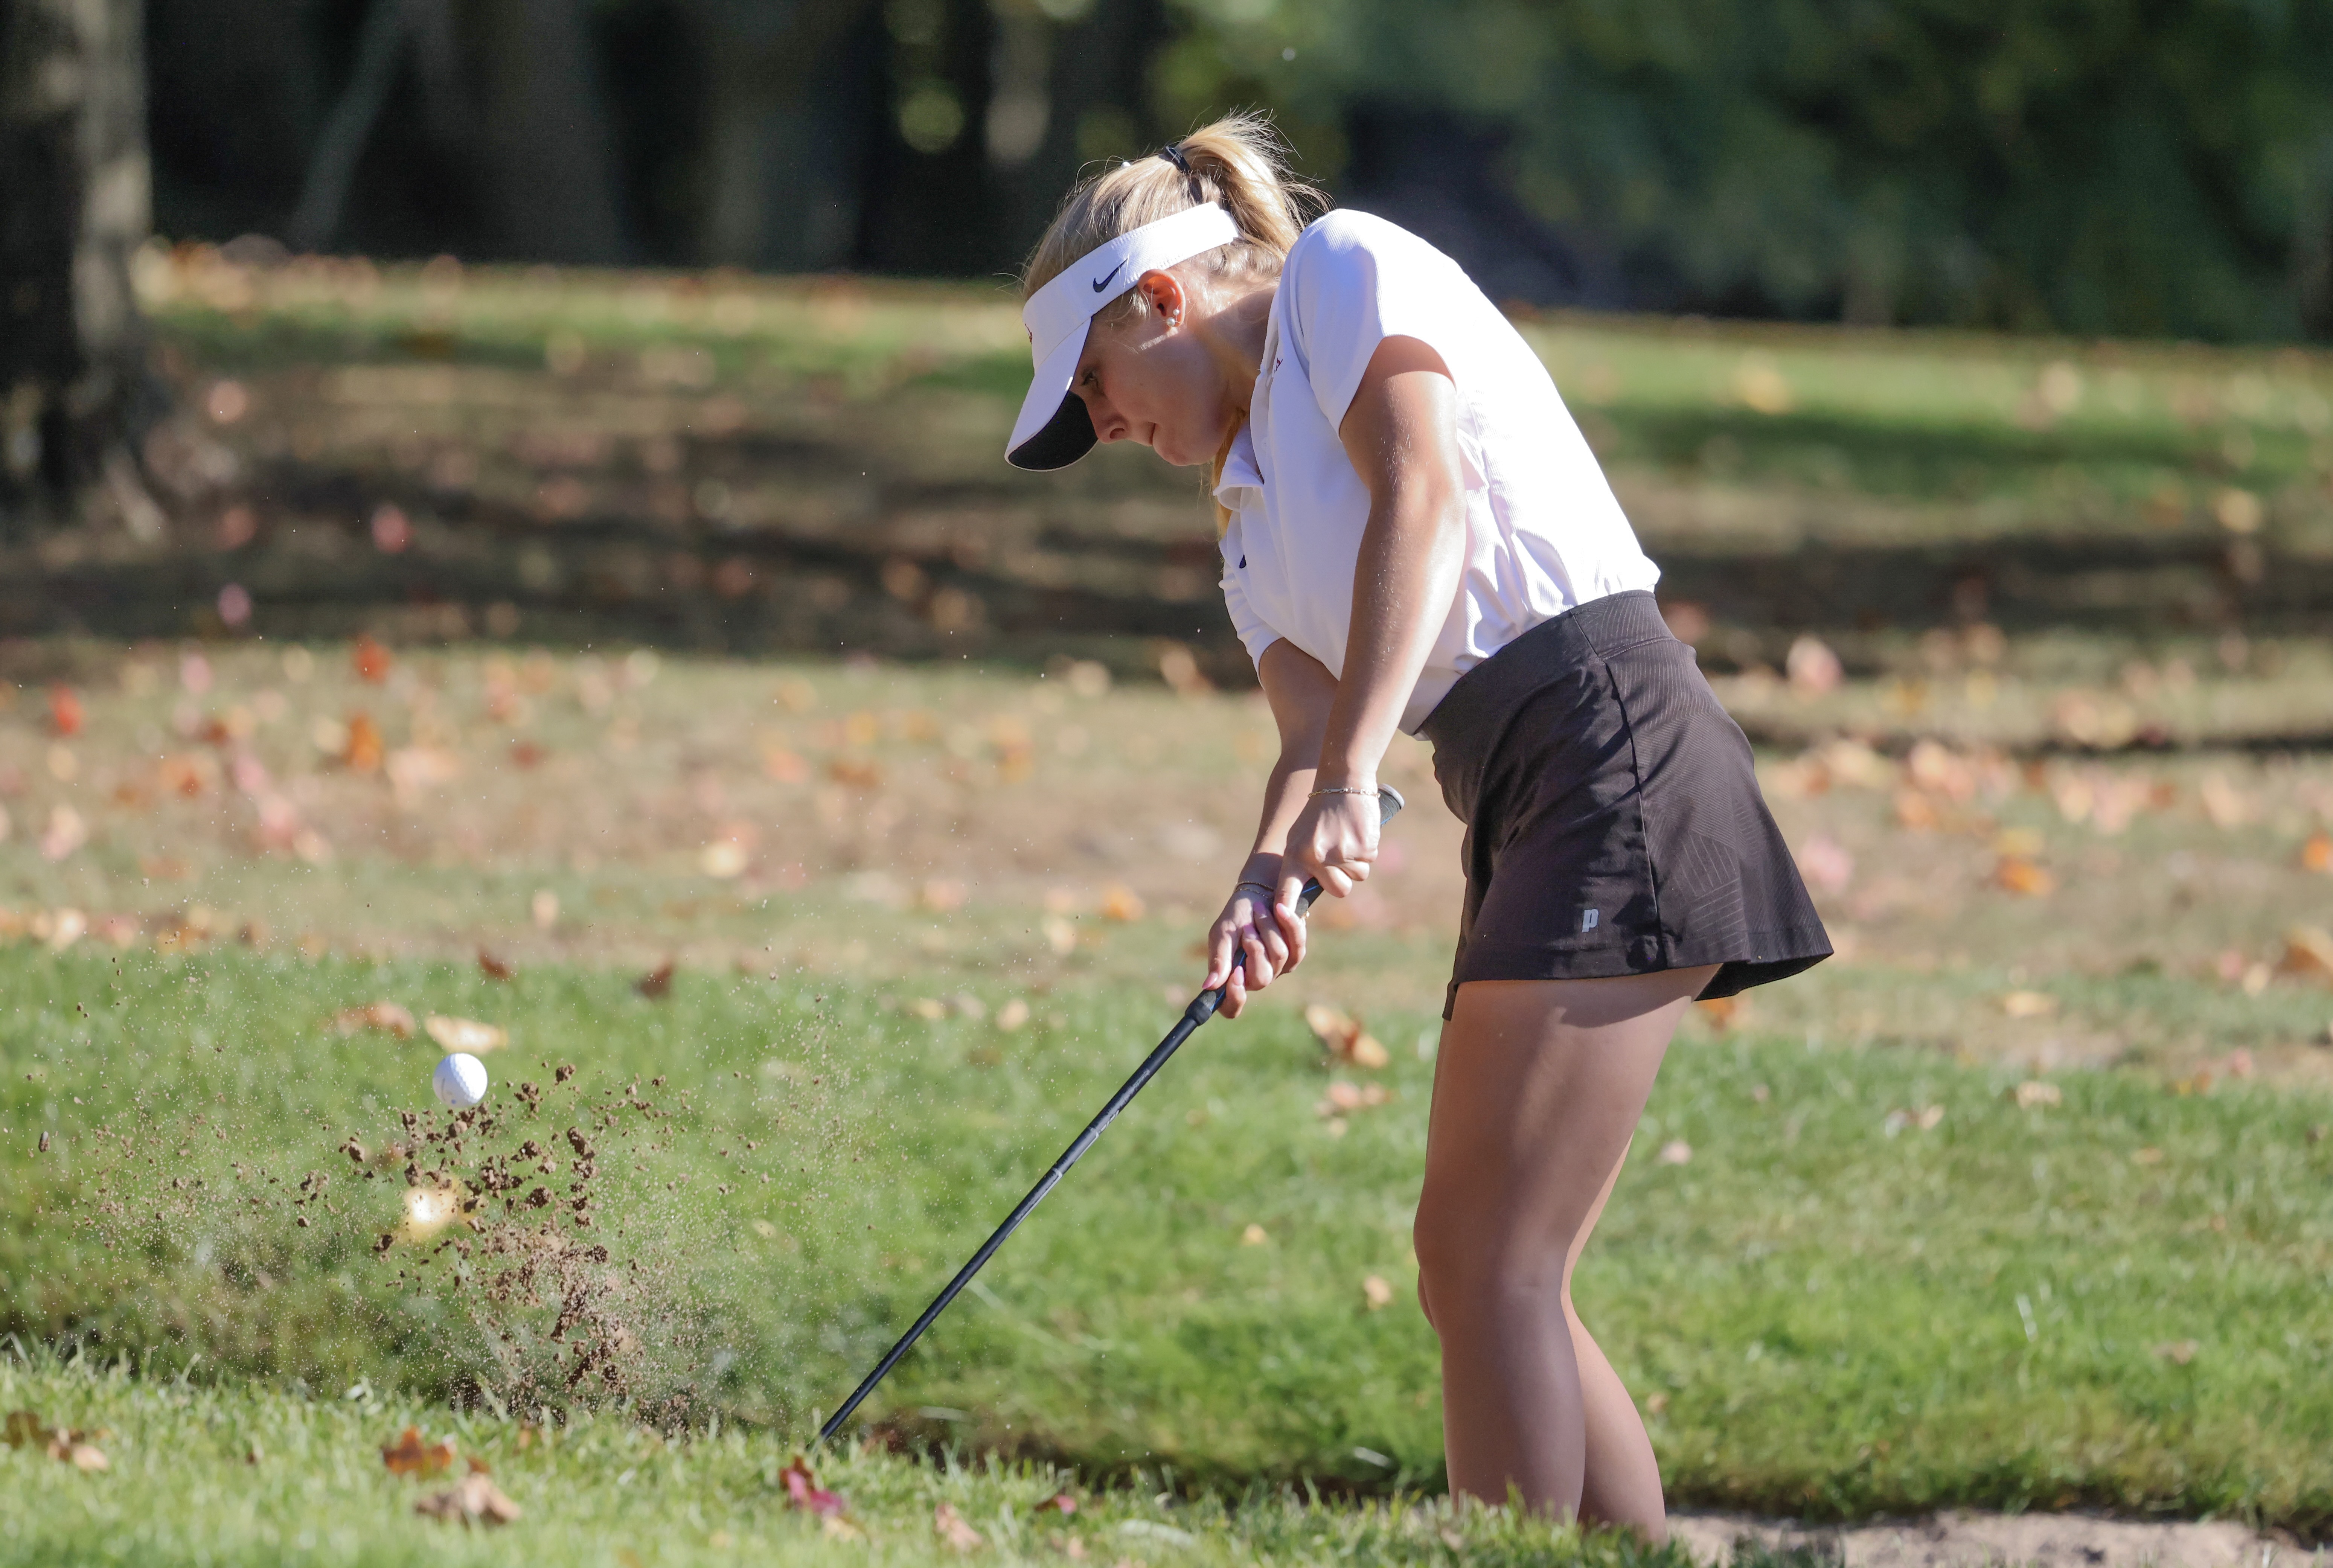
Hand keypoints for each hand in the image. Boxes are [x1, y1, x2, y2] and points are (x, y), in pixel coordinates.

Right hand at [1202, 879, 1306, 1018]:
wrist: (1258, 895)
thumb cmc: (1236, 916)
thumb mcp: (1223, 933)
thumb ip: (1219, 959)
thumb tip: (1209, 986)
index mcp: (1231, 978)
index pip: (1231, 1007)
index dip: (1234, 997)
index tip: (1236, 973)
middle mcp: (1254, 979)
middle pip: (1261, 979)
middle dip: (1255, 947)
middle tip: (1247, 927)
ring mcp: (1276, 970)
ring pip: (1279, 957)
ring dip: (1268, 929)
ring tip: (1258, 912)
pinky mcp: (1294, 956)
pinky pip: (1296, 946)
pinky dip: (1287, 924)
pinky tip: (1278, 909)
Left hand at [1277, 789, 1377, 912]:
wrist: (1343, 782)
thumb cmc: (1320, 812)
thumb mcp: (1301, 836)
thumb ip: (1303, 863)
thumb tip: (1305, 893)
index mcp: (1296, 855)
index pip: (1288, 889)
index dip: (1287, 909)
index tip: (1282, 919)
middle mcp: (1317, 858)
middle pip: (1338, 890)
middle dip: (1343, 879)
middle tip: (1340, 855)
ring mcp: (1341, 854)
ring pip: (1357, 876)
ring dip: (1356, 861)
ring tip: (1346, 836)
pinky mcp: (1363, 848)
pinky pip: (1369, 860)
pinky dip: (1366, 848)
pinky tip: (1357, 829)